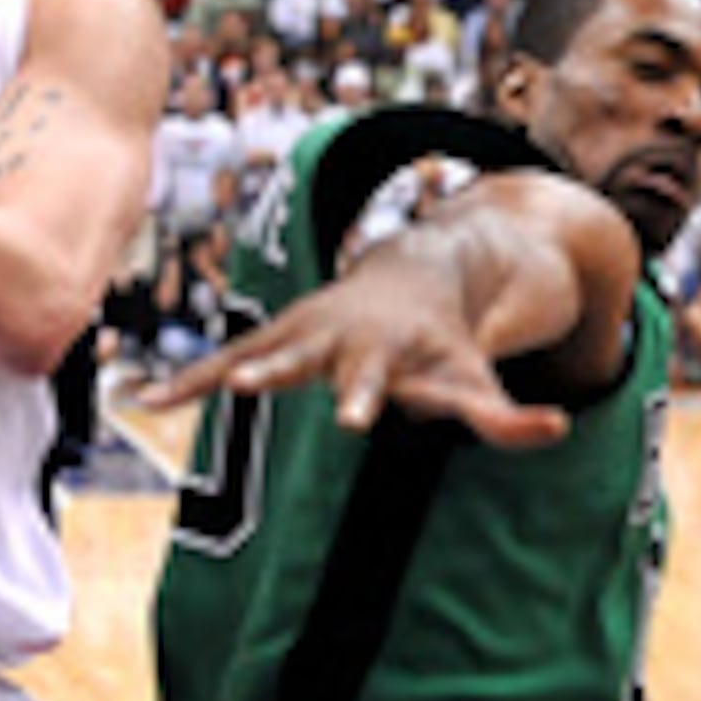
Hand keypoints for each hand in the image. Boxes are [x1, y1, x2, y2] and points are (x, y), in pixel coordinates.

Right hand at [144, 262, 571, 449]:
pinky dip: (187, 383)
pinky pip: (222, 363)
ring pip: (246, 354)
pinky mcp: (271, 340)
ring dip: (208, 376)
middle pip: (300, 358)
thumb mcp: (477, 380)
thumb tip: (559, 426)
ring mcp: (296, 334)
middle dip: (275, 372)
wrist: (410, 273)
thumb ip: (511, 416)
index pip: (372, 379)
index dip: (363, 397)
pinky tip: (142, 403)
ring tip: (157, 400)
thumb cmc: (444, 344)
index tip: (350, 420)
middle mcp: (332, 337)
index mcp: (381, 349)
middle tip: (250, 387)